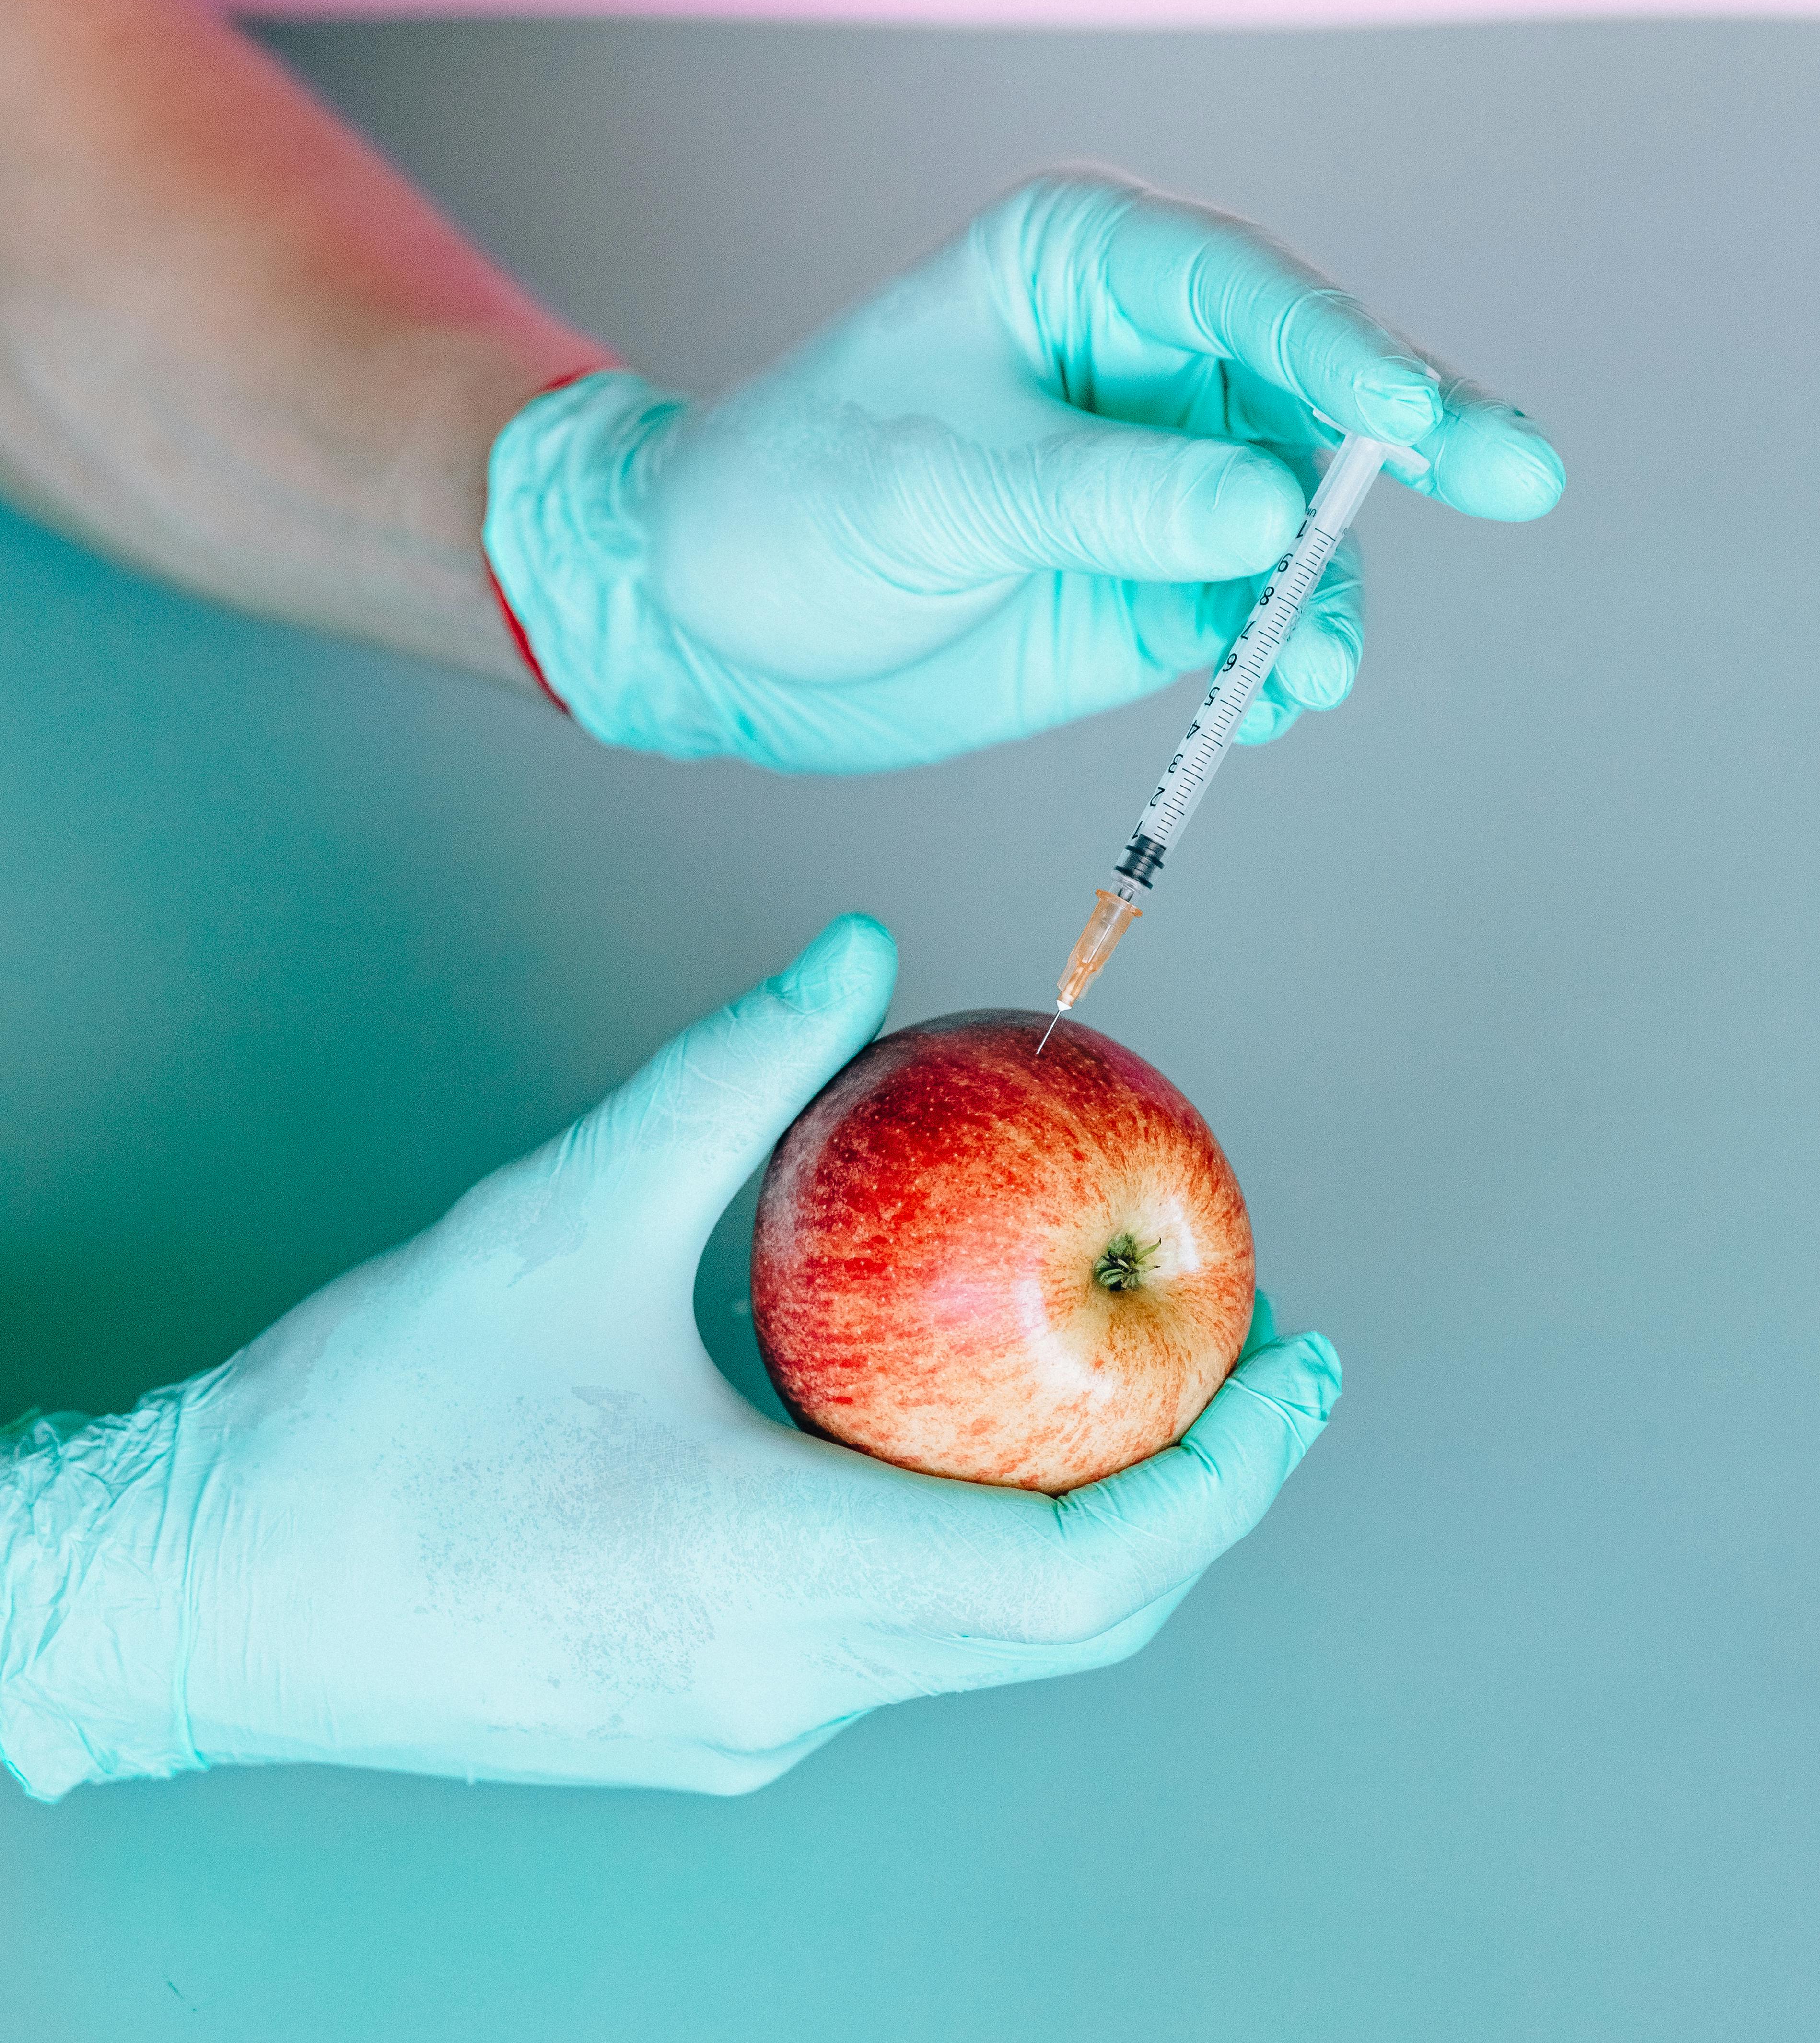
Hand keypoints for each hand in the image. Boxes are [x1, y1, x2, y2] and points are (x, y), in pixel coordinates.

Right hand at [0, 917, 1337, 1799]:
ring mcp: (737, 1726)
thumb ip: (733, 1075)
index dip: (1228, 1470)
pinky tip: (956, 1428)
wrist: (199, 1588)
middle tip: (1255, 1350)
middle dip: (1193, 1492)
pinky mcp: (691, 1717)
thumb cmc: (373, 1414)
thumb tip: (864, 953)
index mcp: (772, 1584)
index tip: (1304, 1357)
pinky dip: (968, 1537)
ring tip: (1128, 1371)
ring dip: (1082, 1515)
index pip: (1086, 1571)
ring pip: (981, 1641)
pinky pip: (892, 1641)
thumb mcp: (565, 1212)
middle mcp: (780, 1691)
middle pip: (1066, 1623)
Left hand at [483, 170, 1563, 769]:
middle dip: (1411, 438)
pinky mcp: (1157, 576)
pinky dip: (1283, 648)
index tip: (1417, 414)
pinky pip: (1258, 607)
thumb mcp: (936, 489)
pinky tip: (1286, 691)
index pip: (1249, 295)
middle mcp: (1149, 358)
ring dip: (1328, 588)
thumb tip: (1270, 513)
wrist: (709, 619)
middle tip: (1516, 475)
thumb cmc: (789, 501)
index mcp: (1085, 267)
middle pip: (1315, 392)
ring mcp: (1163, 472)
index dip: (1345, 350)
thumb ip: (1106, 497)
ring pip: (1304, 516)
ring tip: (1311, 667)